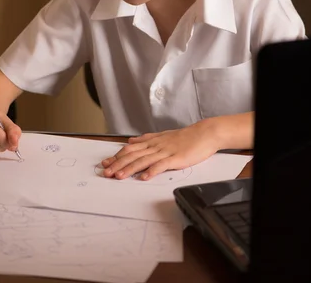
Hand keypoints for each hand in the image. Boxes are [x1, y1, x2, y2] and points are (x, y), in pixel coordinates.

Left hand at [101, 119, 220, 180]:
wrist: (205, 133)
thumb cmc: (186, 137)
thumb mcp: (163, 135)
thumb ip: (146, 139)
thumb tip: (131, 141)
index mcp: (153, 141)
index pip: (130, 148)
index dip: (117, 156)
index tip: (105, 163)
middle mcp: (156, 145)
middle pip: (133, 155)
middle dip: (118, 164)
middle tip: (106, 172)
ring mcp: (166, 151)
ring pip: (144, 160)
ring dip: (130, 169)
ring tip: (119, 176)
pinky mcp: (176, 158)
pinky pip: (162, 165)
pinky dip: (152, 171)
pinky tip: (144, 177)